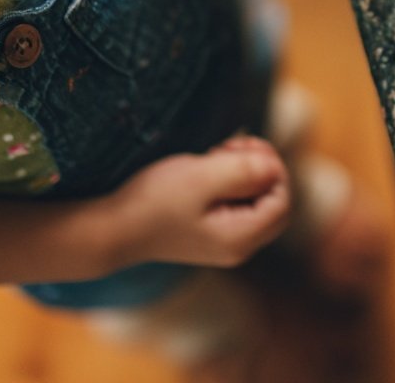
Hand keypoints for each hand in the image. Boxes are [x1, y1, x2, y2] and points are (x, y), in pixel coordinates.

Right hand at [106, 136, 290, 269]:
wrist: (112, 227)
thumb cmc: (155, 200)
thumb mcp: (204, 176)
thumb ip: (246, 170)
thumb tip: (275, 167)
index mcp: (241, 238)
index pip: (282, 199)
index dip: (272, 167)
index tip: (241, 149)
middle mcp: (238, 246)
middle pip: (274, 201)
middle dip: (261, 168)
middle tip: (231, 147)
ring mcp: (225, 241)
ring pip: (257, 199)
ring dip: (245, 170)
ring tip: (216, 153)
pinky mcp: (211, 231)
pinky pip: (238, 202)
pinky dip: (231, 180)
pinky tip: (208, 165)